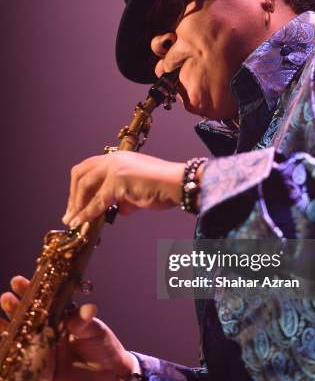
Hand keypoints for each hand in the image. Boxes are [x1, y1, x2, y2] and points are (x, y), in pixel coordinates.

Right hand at [0, 276, 134, 380]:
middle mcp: (49, 331)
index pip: (44, 301)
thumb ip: (85, 322)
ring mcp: (44, 349)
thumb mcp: (96, 330)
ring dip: (9, 326)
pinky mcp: (42, 370)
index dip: (31, 291)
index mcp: (62, 316)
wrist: (111, 375)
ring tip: (1, 318)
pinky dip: (11, 351)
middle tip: (7, 298)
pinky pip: (24, 361)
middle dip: (16, 307)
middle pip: (29, 317)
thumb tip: (87, 309)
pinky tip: (1, 339)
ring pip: (23, 337)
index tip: (18, 282)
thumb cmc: (104, 345)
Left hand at [62, 151, 184, 227]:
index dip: (79, 187)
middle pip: (81, 174)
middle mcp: (113, 159)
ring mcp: (115, 168)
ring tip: (73, 221)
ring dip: (77, 206)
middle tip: (70, 213)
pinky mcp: (118, 181)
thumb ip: (124, 198)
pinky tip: (82, 222)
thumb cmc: (164, 187)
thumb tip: (117, 209)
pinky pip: (97, 201)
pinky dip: (87, 213)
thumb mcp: (137, 191)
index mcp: (118, 158)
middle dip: (73, 195)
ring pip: (86, 187)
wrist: (177, 184)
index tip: (76, 204)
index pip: (89, 168)